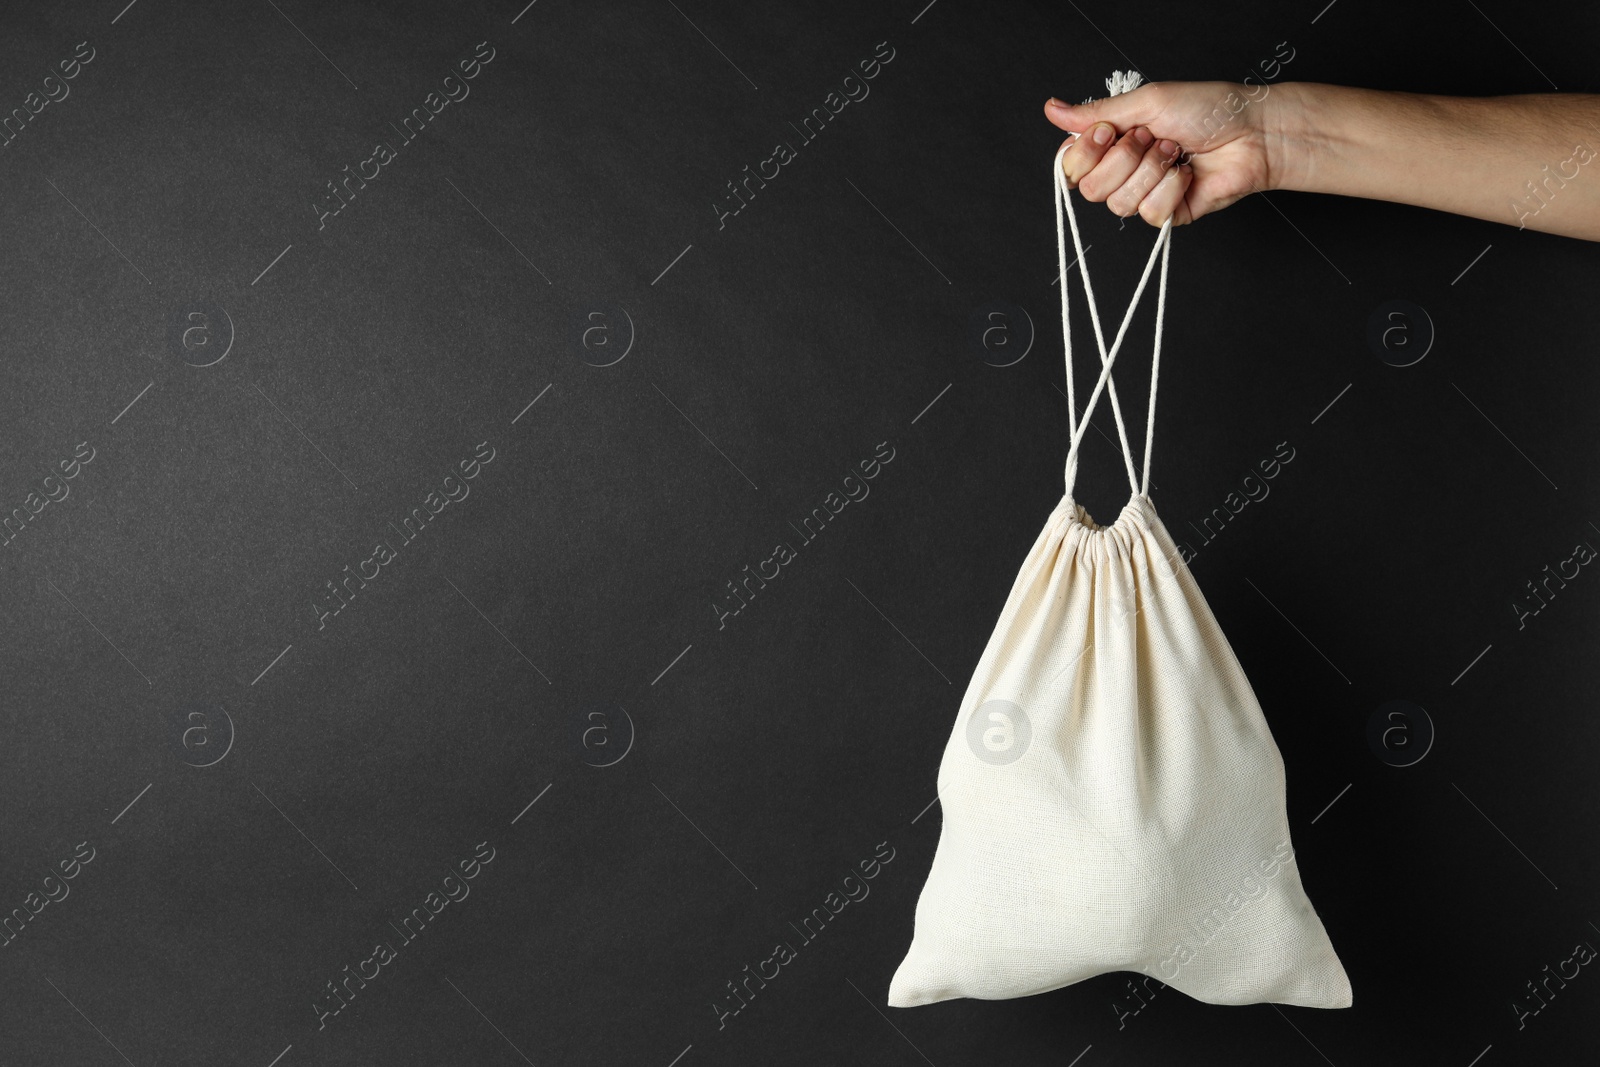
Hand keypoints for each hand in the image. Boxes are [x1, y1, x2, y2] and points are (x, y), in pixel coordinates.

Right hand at [1043, 81, 1283, 226]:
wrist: (1252, 133)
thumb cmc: (1207, 110)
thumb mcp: (1146, 103)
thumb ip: (1096, 113)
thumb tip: (1053, 110)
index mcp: (1112, 142)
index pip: (1070, 165)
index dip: (1085, 153)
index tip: (1110, 131)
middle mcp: (1123, 171)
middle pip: (1090, 189)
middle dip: (1123, 160)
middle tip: (1151, 138)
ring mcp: (1143, 194)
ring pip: (1119, 204)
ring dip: (1151, 171)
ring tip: (1175, 152)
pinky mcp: (1165, 215)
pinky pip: (1149, 213)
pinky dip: (1170, 188)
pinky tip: (1187, 173)